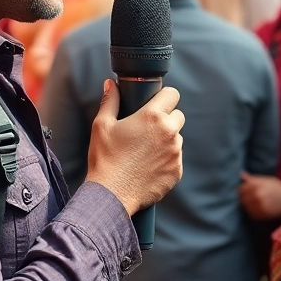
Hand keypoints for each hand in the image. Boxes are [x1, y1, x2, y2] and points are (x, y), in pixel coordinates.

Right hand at [85, 80, 184, 214]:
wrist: (111, 195)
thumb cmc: (105, 159)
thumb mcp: (102, 125)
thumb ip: (110, 101)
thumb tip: (111, 84)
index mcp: (152, 117)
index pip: (172, 94)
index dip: (164, 97)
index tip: (156, 104)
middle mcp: (169, 133)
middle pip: (178, 116)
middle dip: (166, 119)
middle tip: (147, 130)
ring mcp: (175, 153)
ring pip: (177, 139)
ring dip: (166, 141)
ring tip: (144, 151)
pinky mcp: (177, 171)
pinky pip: (176, 159)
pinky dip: (165, 160)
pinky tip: (147, 166)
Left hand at [239, 172, 280, 220]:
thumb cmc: (278, 188)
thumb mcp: (267, 180)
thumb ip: (253, 178)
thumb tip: (241, 173)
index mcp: (258, 185)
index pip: (242, 189)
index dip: (241, 191)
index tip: (243, 192)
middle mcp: (258, 195)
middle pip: (242, 199)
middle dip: (243, 199)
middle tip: (246, 199)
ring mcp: (260, 205)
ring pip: (246, 207)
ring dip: (247, 206)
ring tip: (252, 204)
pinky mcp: (263, 214)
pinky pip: (252, 214)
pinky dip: (252, 213)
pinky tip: (256, 210)